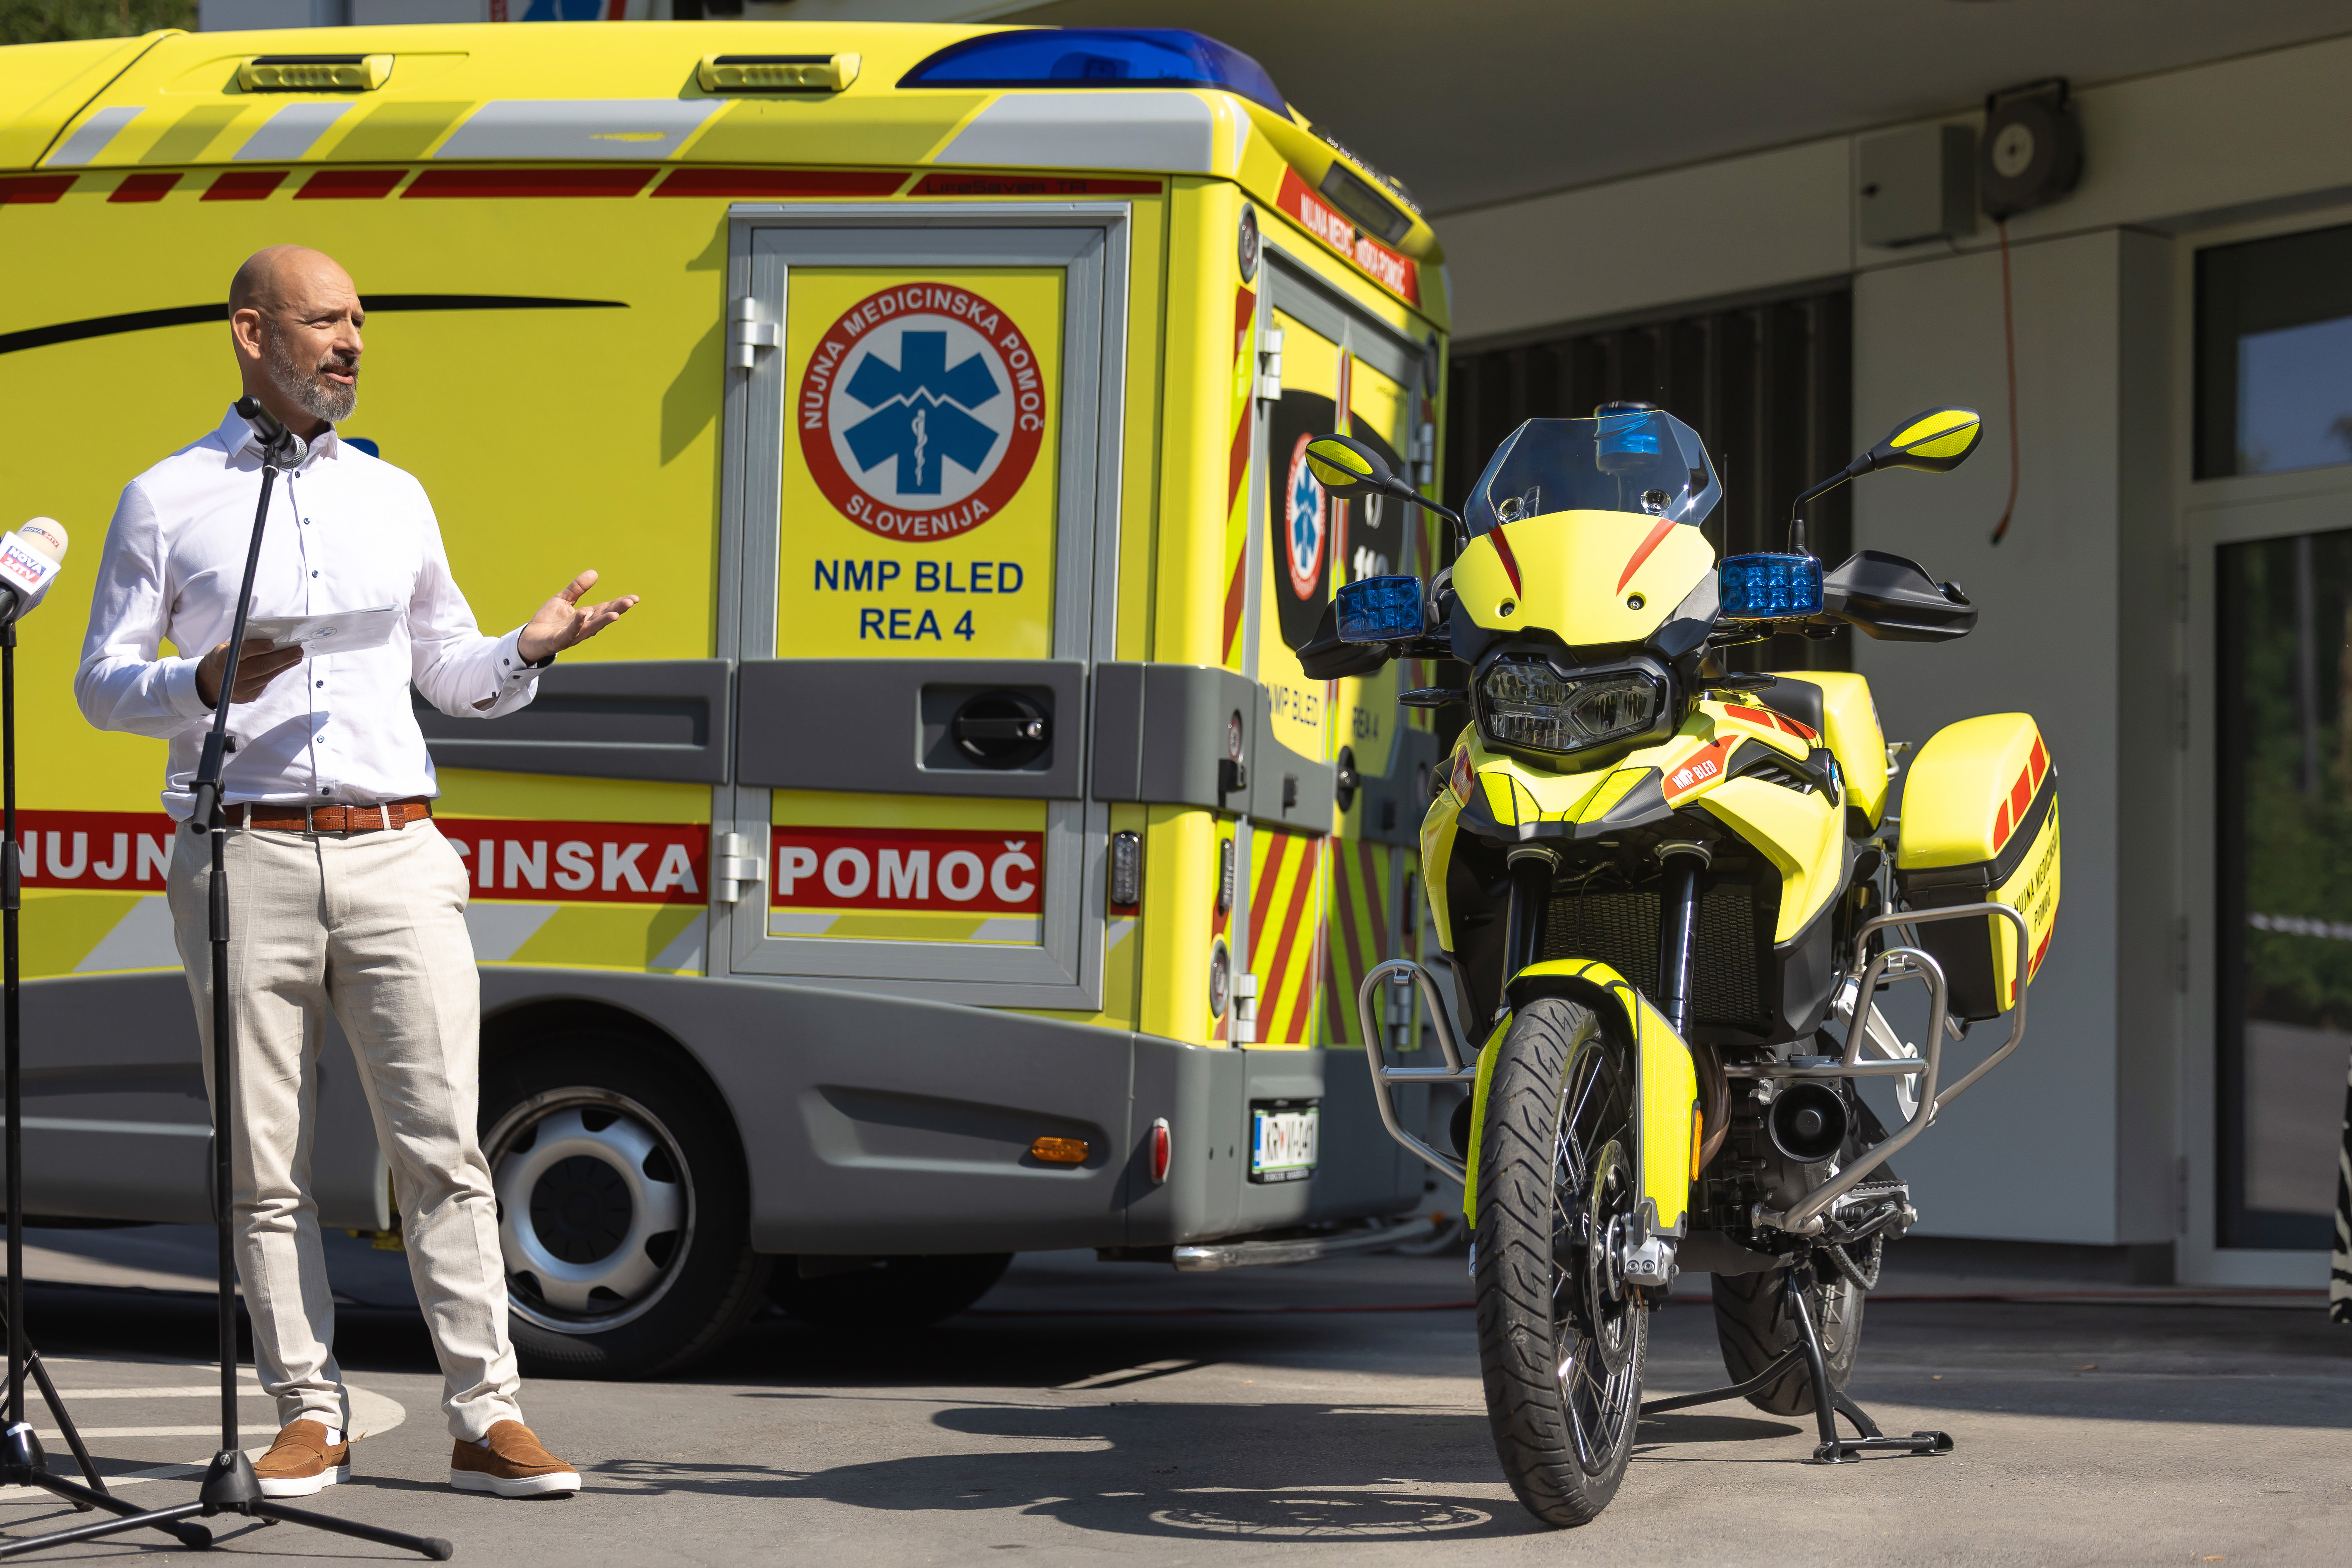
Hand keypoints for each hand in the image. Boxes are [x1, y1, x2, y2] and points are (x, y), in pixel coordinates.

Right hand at [195, 638, 301, 708]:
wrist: (208, 685)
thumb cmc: (221, 660)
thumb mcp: (224, 648)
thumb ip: (243, 644)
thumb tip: (269, 638)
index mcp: (222, 659)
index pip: (242, 652)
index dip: (257, 648)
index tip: (272, 644)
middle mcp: (232, 676)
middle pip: (261, 667)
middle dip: (282, 658)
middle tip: (297, 650)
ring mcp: (240, 689)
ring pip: (267, 676)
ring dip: (284, 665)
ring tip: (296, 657)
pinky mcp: (248, 696)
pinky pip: (265, 683)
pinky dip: (276, 673)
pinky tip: (285, 665)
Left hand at [517, 569, 637, 663]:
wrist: (529, 638)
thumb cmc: (548, 621)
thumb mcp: (563, 599)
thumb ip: (577, 587)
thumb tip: (595, 573)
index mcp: (586, 617)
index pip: (606, 609)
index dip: (620, 604)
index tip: (634, 598)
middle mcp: (583, 627)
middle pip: (602, 617)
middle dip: (617, 610)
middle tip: (630, 603)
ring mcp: (573, 635)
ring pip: (591, 628)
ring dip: (603, 621)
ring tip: (615, 614)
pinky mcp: (560, 640)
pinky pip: (570, 631)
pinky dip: (577, 623)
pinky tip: (584, 614)